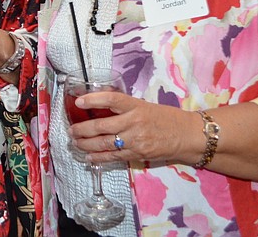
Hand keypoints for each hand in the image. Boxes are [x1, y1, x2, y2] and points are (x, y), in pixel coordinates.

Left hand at [67, 92, 202, 165]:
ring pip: (104, 144)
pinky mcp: (136, 154)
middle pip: (101, 126)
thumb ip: (123, 107)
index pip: (111, 100)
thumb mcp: (144, 105)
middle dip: (82, 129)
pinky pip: (113, 157)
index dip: (93, 100)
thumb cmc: (164, 118)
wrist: (186, 135)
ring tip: (75, 142)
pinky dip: (98, 157)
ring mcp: (135, 140)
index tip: (78, 101)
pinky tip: (88, 156)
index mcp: (135, 106)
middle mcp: (134, 122)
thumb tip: (98, 105)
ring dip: (85, 144)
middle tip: (71, 130)